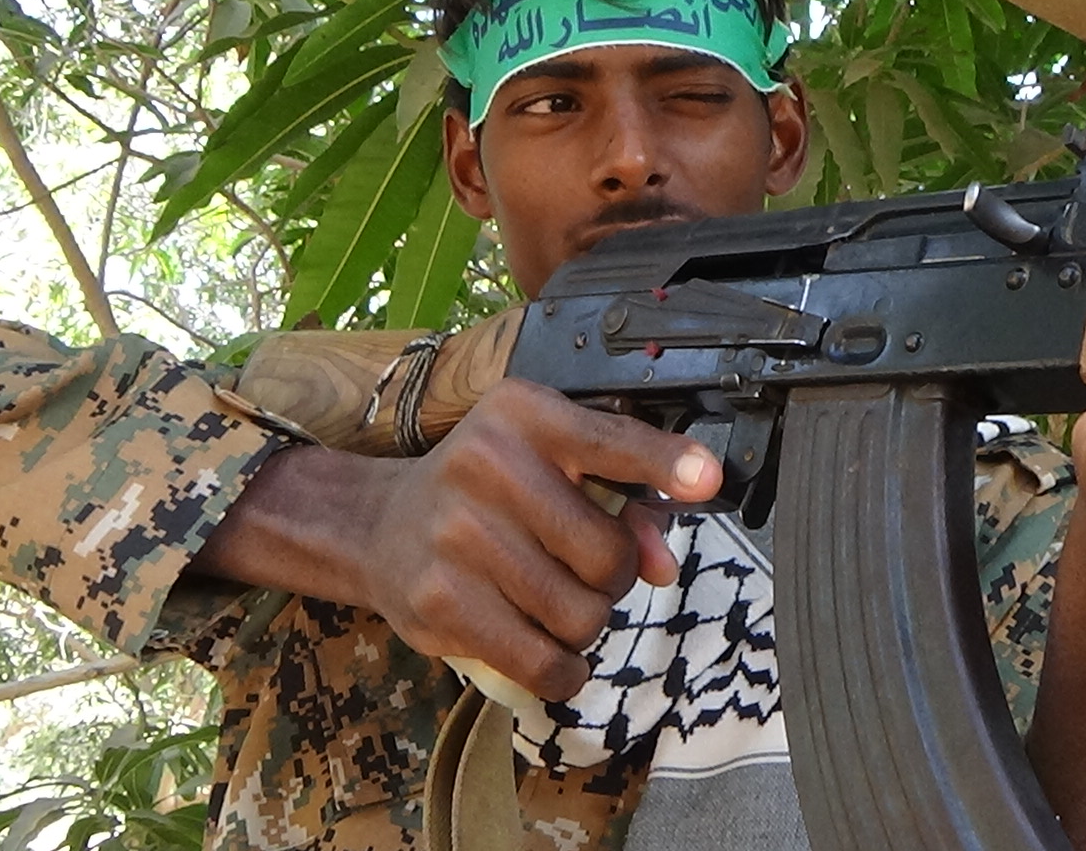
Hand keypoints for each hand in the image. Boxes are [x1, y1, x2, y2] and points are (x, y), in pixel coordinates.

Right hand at [354, 379, 720, 699]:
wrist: (379, 526)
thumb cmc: (485, 493)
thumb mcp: (546, 465)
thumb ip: (619, 501)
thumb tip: (662, 564)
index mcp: (522, 416)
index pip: (609, 440)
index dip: (663, 463)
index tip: (706, 481)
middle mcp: (487, 464)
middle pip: (608, 556)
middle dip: (614, 578)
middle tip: (585, 573)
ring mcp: (459, 535)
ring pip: (581, 615)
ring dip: (586, 625)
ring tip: (556, 605)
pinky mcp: (441, 600)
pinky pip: (542, 660)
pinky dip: (563, 670)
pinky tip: (554, 657)